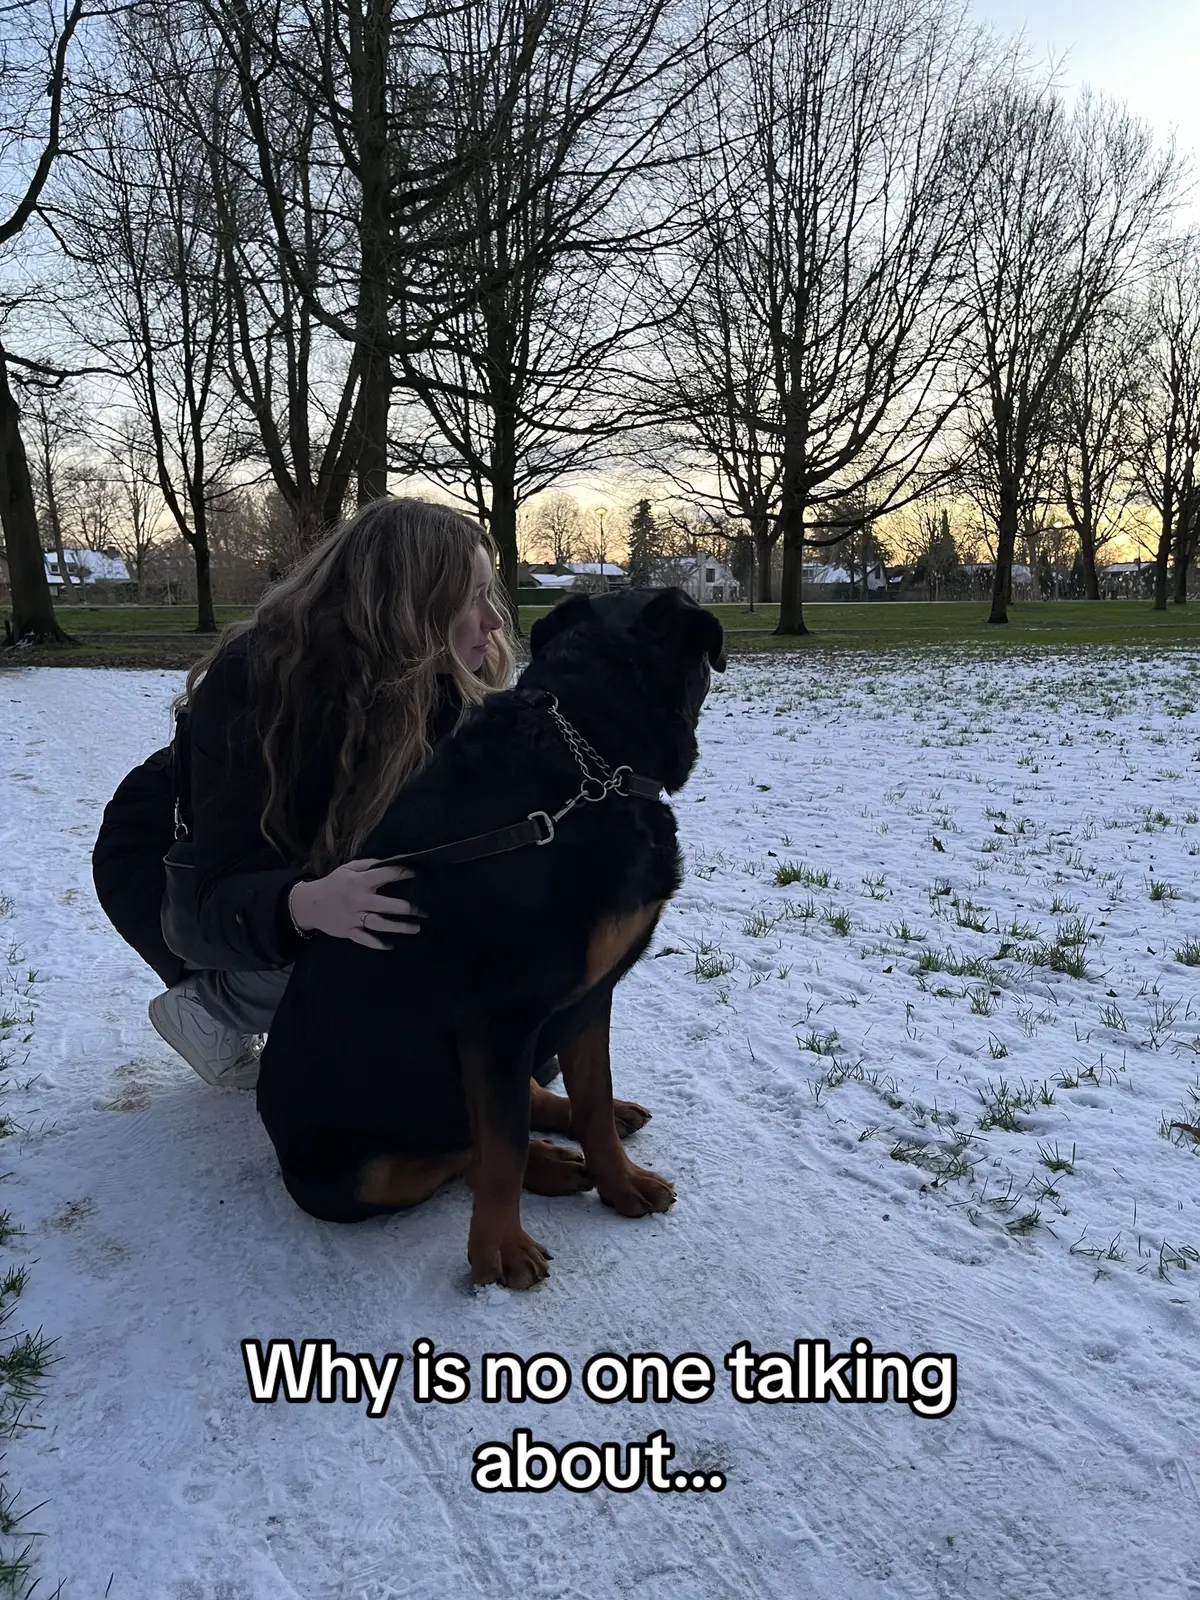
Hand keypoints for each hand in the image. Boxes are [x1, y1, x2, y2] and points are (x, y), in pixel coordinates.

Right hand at [289, 859, 425, 948]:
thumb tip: (392, 861)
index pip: (386, 876)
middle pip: (387, 905)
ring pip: (380, 924)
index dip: (403, 874)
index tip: (417, 874)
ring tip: (416, 928)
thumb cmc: (333, 883)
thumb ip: (370, 865)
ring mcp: (354, 918)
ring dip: (399, 927)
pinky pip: (365, 939)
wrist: (308, 904)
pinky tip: (390, 945)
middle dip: (407, 908)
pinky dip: (377, 943)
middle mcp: (359, 900)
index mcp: (359, 882)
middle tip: (424, 911)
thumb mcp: (348, 868)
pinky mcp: (349, 931)